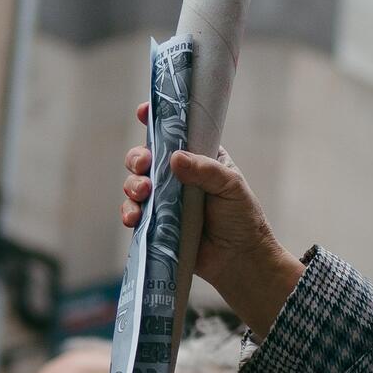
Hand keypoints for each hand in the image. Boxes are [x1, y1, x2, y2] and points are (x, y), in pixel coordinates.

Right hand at [121, 101, 304, 332]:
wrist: (241, 260)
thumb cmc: (242, 219)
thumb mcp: (231, 186)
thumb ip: (204, 170)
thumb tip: (174, 157)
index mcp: (198, 159)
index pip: (174, 134)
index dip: (156, 121)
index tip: (143, 112)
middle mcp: (178, 178)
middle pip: (146, 158)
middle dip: (138, 157)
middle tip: (143, 164)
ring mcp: (165, 202)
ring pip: (136, 185)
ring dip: (132, 185)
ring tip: (142, 194)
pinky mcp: (156, 225)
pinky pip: (135, 215)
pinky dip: (130, 213)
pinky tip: (134, 217)